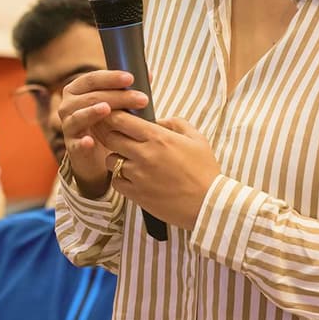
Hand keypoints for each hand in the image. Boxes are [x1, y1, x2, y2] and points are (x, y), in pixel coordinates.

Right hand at [58, 70, 147, 195]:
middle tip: (142, 99)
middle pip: (92, 96)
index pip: (93, 78)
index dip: (111, 77)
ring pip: (80, 116)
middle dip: (117, 96)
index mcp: (78, 89)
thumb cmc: (107, 123)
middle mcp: (68, 104)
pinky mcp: (72, 146)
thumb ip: (128, 89)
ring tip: (107, 109)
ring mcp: (68, 125)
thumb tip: (148, 75)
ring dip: (94, 112)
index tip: (131, 78)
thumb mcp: (117, 104)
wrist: (98, 155)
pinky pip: (76, 143)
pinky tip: (90, 141)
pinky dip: (82, 142)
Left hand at [96, 111, 219, 231]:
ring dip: (118, 158)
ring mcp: (138, 175)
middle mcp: (144, 154)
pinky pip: (116, 181)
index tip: (115, 118)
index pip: (121, 120)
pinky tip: (133, 178)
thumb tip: (158, 120)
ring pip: (111, 160)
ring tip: (131, 162)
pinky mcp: (135, 194)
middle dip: (114, 136)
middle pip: (111, 138)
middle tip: (124, 140)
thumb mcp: (197, 139)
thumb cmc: (204, 170)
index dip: (114, 116)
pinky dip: (120, 178)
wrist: (207, 203)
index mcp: (158, 137)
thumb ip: (176, 123)